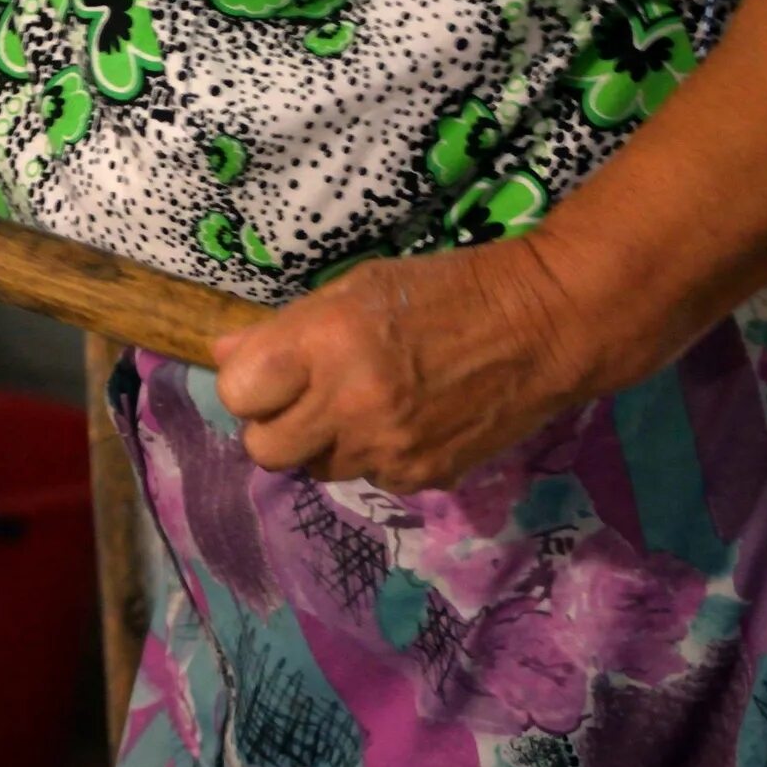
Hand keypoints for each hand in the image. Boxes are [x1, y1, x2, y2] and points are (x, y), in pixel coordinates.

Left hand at [208, 239, 604, 492]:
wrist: (543, 325)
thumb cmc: (444, 290)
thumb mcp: (354, 288)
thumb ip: (285, 328)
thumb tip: (223, 353)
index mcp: (327, 343)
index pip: (238, 392)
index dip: (247, 382)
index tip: (268, 371)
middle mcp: (350, 403)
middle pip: (264, 449)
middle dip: (274, 424)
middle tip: (303, 397)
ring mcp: (388, 447)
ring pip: (314, 468)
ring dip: (323, 442)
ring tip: (360, 403)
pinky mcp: (423, 476)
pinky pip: (368, 477)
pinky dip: (373, 454)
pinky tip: (403, 419)